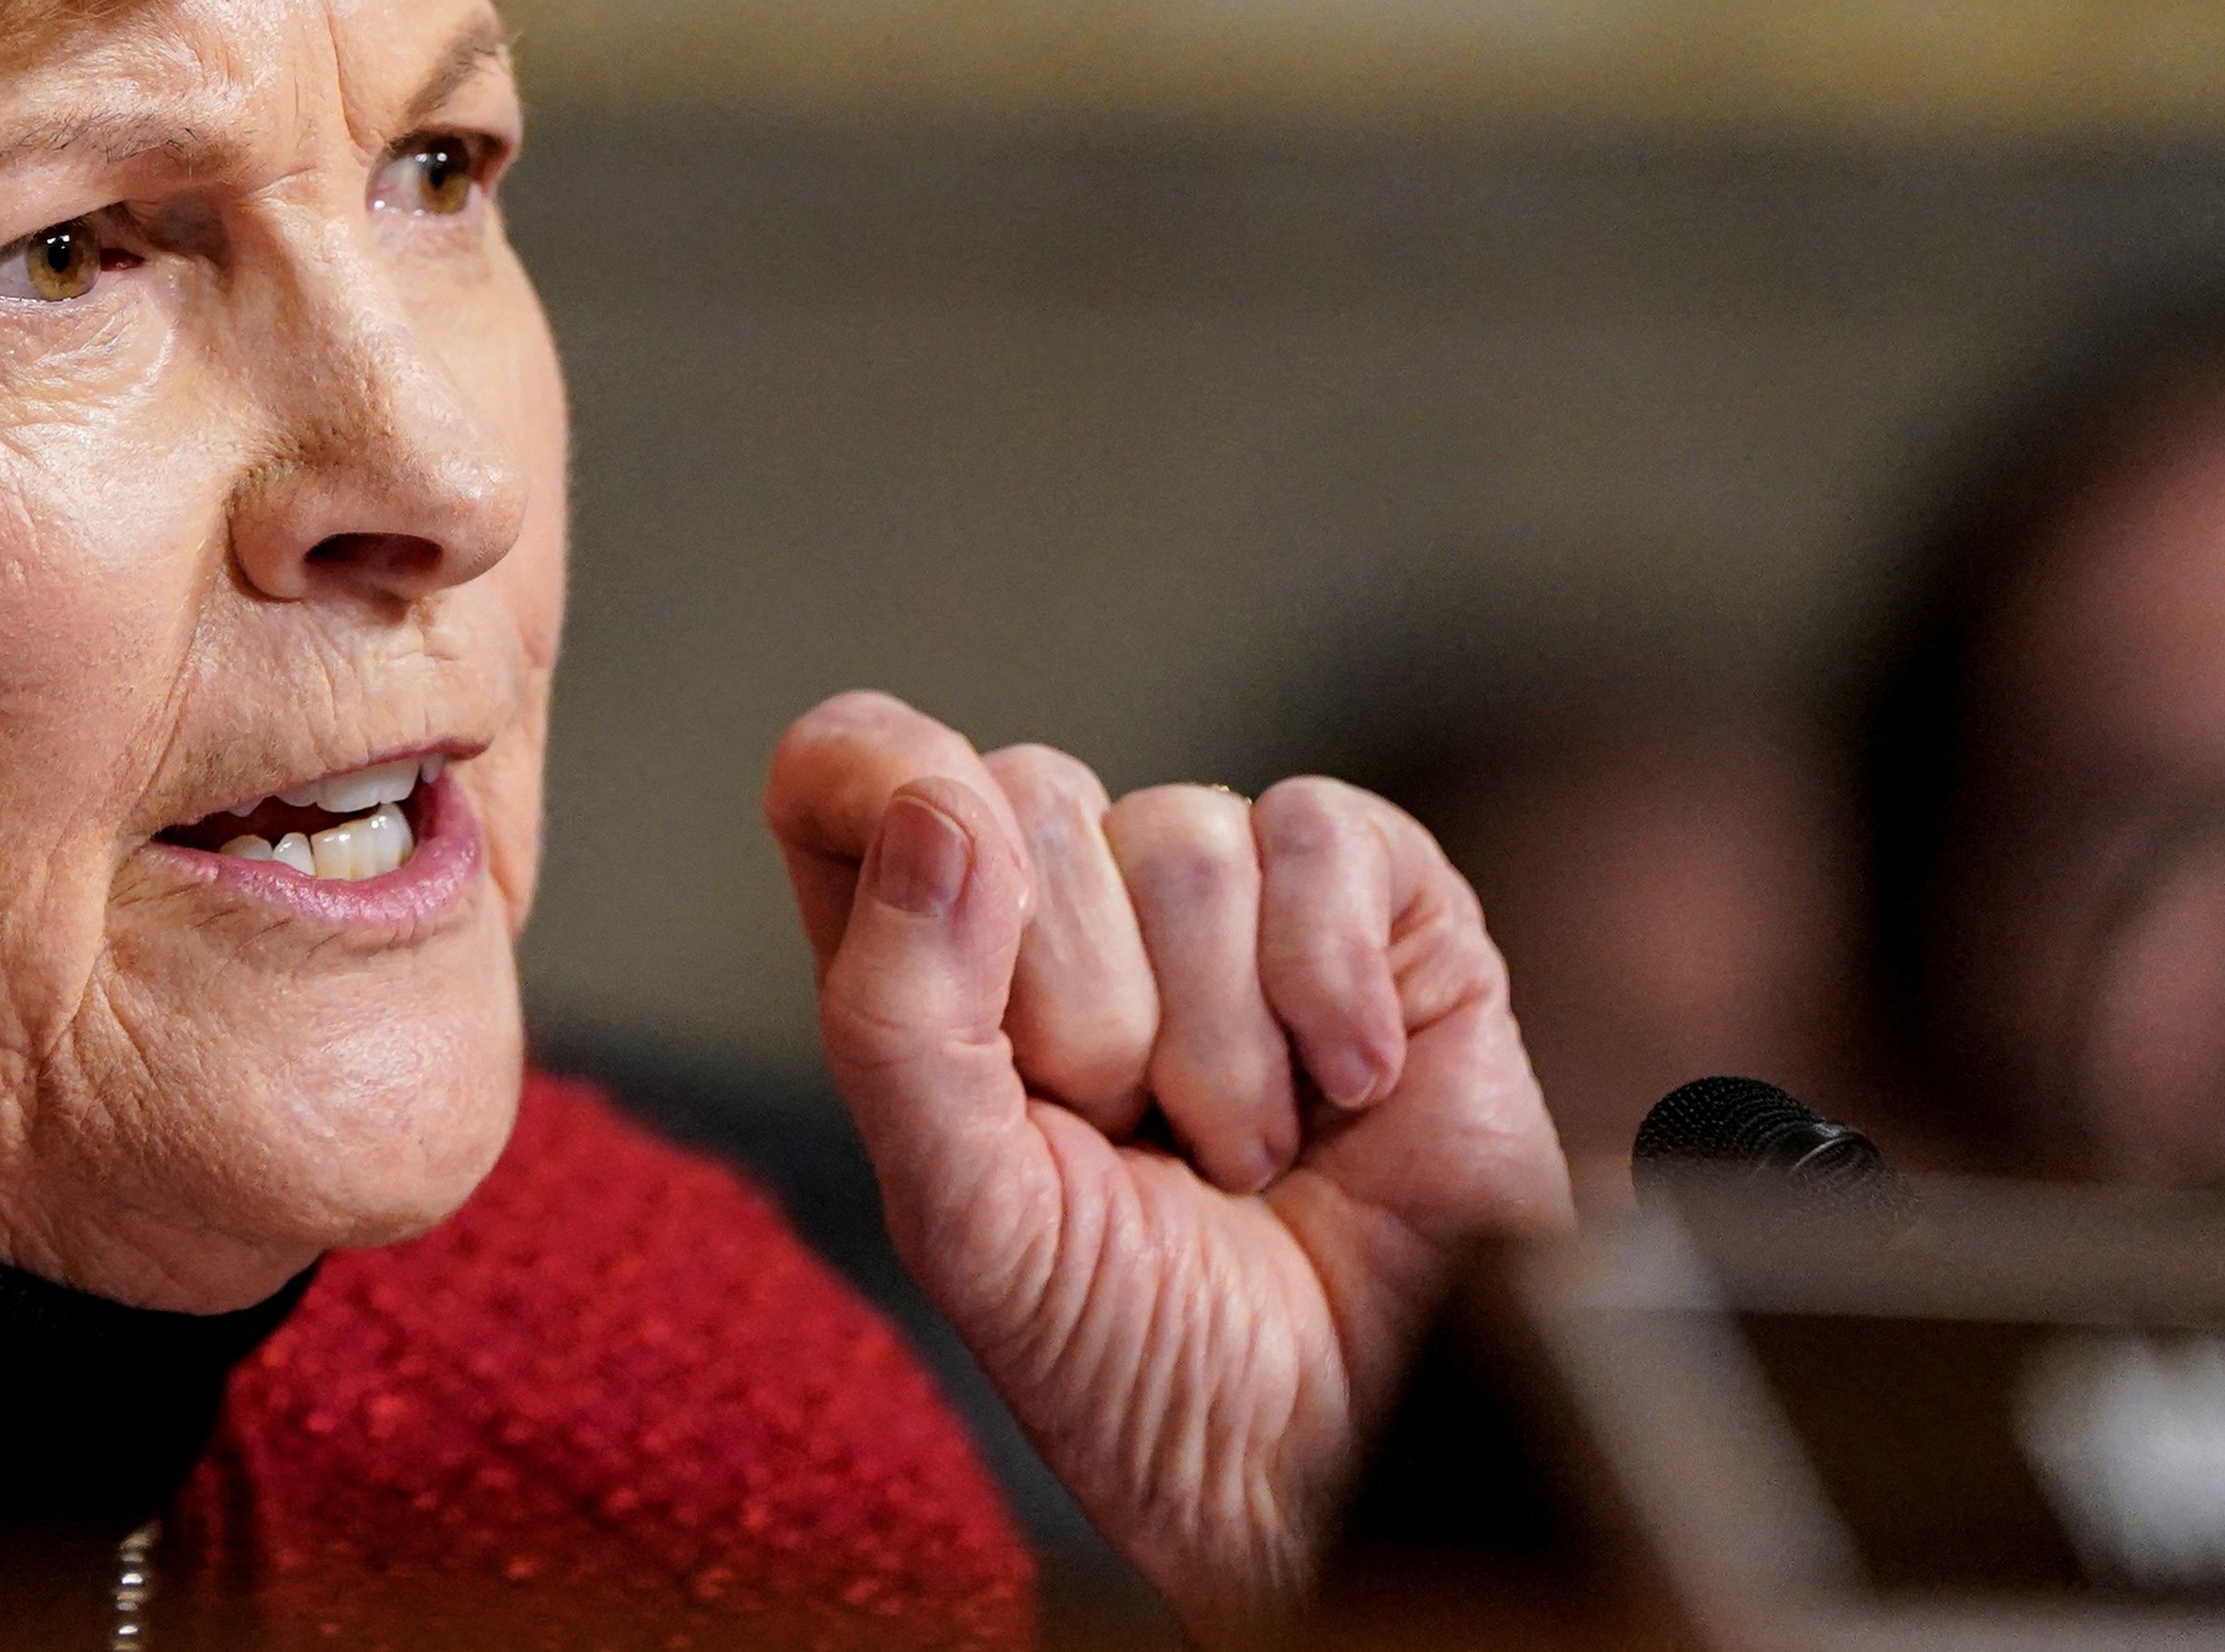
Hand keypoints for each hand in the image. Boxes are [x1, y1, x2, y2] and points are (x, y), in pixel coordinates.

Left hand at [764, 693, 1570, 1639]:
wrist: (1335, 1460)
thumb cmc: (1132, 1354)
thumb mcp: (964, 1217)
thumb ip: (899, 1018)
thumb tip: (937, 806)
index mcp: (928, 958)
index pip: (847, 764)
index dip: (882, 778)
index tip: (951, 899)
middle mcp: (1068, 901)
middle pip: (1027, 792)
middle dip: (1082, 1007)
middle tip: (1127, 1138)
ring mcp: (1227, 895)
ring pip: (1181, 832)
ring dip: (1215, 1045)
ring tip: (1238, 1153)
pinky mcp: (1378, 904)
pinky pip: (1319, 835)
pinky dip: (1329, 988)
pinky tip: (1347, 1090)